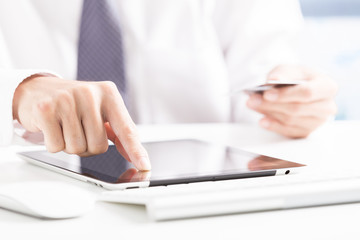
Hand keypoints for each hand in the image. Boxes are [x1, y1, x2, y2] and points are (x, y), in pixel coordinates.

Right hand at [12, 75, 150, 169]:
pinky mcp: (45, 109)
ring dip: (71, 145)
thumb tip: (136, 156)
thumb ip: (119, 131)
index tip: (144, 165)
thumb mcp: (101, 110)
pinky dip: (54, 144)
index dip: (135, 150)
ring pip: (77, 148)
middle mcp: (90, 94)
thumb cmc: (75, 104)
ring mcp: (66, 100)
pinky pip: (56, 147)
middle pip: (99, 146)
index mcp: (109, 93)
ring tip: (66, 127)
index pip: (126, 129)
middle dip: (88, 146)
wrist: (39, 90)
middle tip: (80, 129)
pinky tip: (53, 127)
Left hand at [246, 65, 337, 137]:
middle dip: (271, 105)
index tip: (267, 94)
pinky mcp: (307, 132)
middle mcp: (327, 106)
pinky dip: (273, 126)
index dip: (285, 95)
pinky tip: (262, 121)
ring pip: (290, 121)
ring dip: (269, 113)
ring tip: (253, 106)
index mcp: (327, 87)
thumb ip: (283, 73)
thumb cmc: (297, 78)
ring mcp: (318, 122)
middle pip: (296, 109)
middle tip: (252, 100)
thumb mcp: (290, 70)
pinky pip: (289, 132)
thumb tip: (273, 80)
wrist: (300, 89)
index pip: (307, 93)